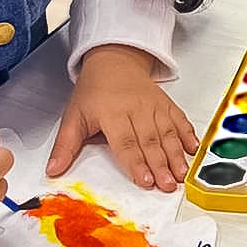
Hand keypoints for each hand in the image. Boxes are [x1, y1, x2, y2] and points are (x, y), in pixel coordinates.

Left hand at [48, 44, 197, 191]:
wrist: (114, 60)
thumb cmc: (93, 91)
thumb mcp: (74, 116)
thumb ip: (65, 146)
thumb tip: (53, 171)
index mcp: (112, 113)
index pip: (125, 142)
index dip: (136, 162)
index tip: (145, 181)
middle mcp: (136, 108)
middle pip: (150, 141)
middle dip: (160, 165)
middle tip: (168, 185)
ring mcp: (154, 105)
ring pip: (167, 132)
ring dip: (176, 154)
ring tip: (182, 174)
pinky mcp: (166, 103)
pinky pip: (179, 119)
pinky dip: (188, 134)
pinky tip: (193, 149)